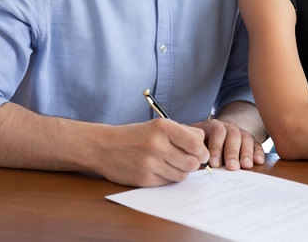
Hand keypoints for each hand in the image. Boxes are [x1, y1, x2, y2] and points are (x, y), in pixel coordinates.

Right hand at [94, 119, 209, 186]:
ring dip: (182, 171)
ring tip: (172, 164)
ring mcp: (150, 163)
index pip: (196, 142)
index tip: (200, 152)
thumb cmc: (135, 135)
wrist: (104, 147)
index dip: (202, 150)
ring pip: (182, 174)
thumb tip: (203, 147)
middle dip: (194, 163)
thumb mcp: (157, 126)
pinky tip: (160, 169)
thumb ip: (181, 133)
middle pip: (192, 162)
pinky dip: (168, 177)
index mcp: (162, 127)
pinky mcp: (145, 179)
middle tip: (189, 160)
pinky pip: (168, 182)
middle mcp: (157, 145)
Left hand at [192, 118, 264, 169]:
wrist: (220, 131)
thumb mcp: (196, 140)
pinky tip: (258, 161)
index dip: (216, 148)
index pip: (217, 132)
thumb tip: (190, 159)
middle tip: (232, 167)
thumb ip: (193, 148)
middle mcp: (228, 127)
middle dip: (232, 152)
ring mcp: (241, 133)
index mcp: (212, 126)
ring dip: (246, 153)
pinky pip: (257, 144)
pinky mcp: (251, 140)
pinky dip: (258, 152)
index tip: (214, 164)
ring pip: (246, 139)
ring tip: (246, 166)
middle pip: (233, 135)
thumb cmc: (203, 142)